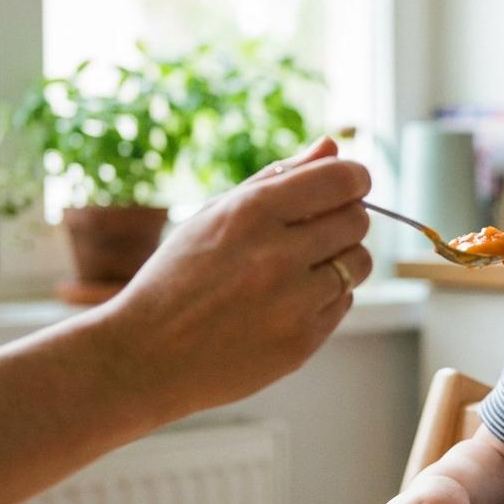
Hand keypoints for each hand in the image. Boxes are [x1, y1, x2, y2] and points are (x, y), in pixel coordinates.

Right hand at [95, 136, 372, 422]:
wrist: (145, 356)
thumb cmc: (178, 277)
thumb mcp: (215, 215)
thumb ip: (278, 178)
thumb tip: (331, 146)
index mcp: (251, 213)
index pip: (342, 179)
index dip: (354, 179)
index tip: (349, 186)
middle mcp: (277, 255)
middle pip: (357, 220)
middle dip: (344, 219)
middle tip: (314, 232)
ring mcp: (293, 302)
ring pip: (358, 262)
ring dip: (340, 260)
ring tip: (299, 269)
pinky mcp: (302, 341)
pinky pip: (343, 302)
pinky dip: (325, 298)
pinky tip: (286, 303)